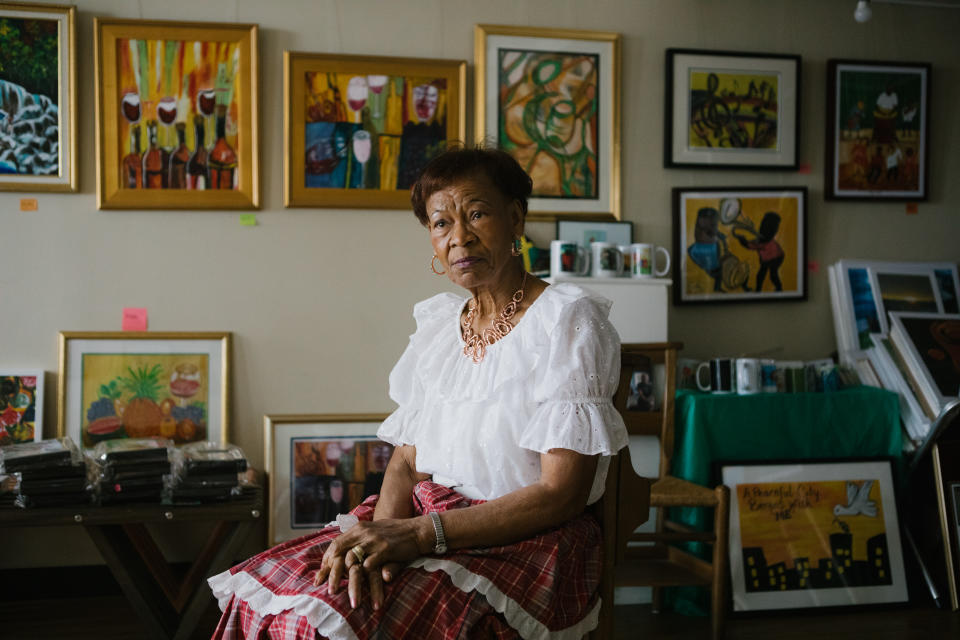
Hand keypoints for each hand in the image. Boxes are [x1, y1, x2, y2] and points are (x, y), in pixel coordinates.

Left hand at [312, 517, 432, 608]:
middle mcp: (363, 533)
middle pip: (338, 552)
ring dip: (343, 578)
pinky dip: (362, 576)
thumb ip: (360, 540)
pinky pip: (369, 564)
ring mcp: (374, 541)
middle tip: (326, 588)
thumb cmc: (396, 534)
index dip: (327, 561)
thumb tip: (346, 554)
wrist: (417, 531)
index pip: (336, 544)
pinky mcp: (385, 550)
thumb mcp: (375, 532)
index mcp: (359, 529)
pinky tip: (360, 588)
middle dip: (330, 572)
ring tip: (338, 593)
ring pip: (351, 560)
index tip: (321, 576)